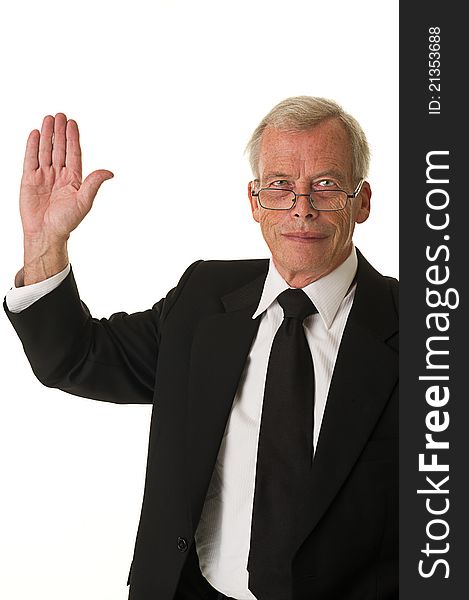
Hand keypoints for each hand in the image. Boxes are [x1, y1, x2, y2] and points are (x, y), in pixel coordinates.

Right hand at [20, 113, 112, 242]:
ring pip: (46, 150)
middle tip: (60, 115)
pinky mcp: (29, 179)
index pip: (74, 153)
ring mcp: (44, 176)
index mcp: (73, 179)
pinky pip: (31, 159)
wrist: (46, 233)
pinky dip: (32, 146)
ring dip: (48, 135)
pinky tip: (35, 133)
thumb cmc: (66, 222)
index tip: (72, 123)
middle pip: (60, 148)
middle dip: (60, 132)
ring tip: (48, 118)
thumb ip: (93, 184)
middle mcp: (59, 175)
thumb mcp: (84, 202)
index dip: (73, 138)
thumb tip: (110, 172)